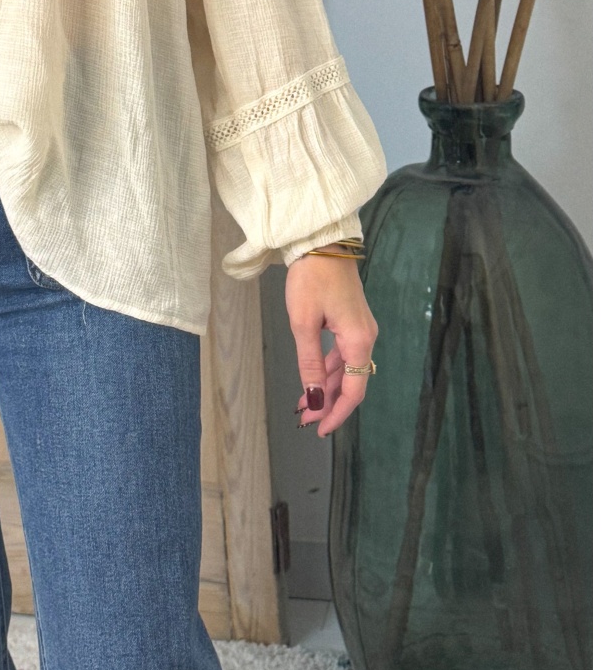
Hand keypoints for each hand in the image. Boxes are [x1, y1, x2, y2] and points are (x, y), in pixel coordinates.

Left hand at [286, 254, 377, 437]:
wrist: (321, 241)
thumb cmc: (311, 279)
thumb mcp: (303, 323)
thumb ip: (309, 363)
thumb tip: (314, 399)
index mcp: (359, 340)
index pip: (354, 390)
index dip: (337, 413)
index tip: (318, 429)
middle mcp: (366, 337)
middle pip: (351, 381)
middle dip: (328, 402)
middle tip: (304, 418)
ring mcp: (360, 328)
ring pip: (346, 368)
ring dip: (326, 386)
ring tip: (304, 402)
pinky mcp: (351, 320)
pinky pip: (343, 353)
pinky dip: (328, 368)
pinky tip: (313, 378)